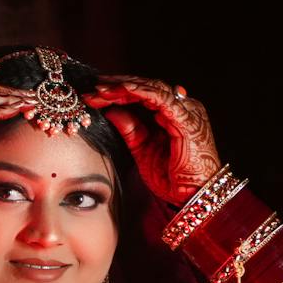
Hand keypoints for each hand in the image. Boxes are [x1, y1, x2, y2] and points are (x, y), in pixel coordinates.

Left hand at [84, 74, 222, 205]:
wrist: (189, 196)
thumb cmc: (170, 176)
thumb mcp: (142, 148)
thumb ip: (130, 128)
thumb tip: (110, 111)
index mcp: (172, 114)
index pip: (143, 95)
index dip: (118, 92)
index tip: (94, 94)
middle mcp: (182, 107)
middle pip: (146, 88)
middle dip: (117, 86)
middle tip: (93, 86)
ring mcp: (186, 111)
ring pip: (153, 89)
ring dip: (124, 87)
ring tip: (101, 89)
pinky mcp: (186, 119)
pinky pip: (162, 99)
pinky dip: (141, 92)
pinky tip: (122, 90)